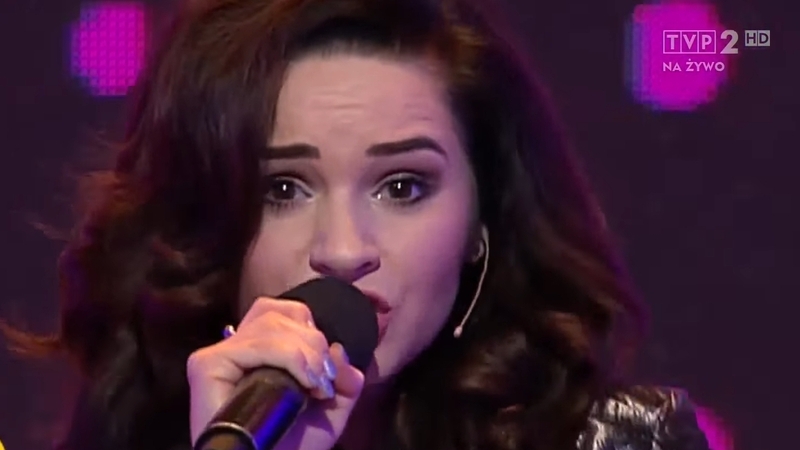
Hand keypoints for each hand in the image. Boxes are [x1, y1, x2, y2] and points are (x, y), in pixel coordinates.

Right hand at [187, 297, 364, 449]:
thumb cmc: (293, 448)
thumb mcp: (333, 410)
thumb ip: (345, 379)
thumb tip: (339, 349)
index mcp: (259, 351)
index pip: (281, 311)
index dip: (309, 327)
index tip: (325, 365)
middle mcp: (235, 349)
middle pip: (278, 312)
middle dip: (314, 342)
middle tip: (324, 380)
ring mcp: (218, 356)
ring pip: (270, 324)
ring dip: (307, 354)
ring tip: (316, 388)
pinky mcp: (207, 365)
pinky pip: (255, 343)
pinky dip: (289, 357)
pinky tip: (303, 384)